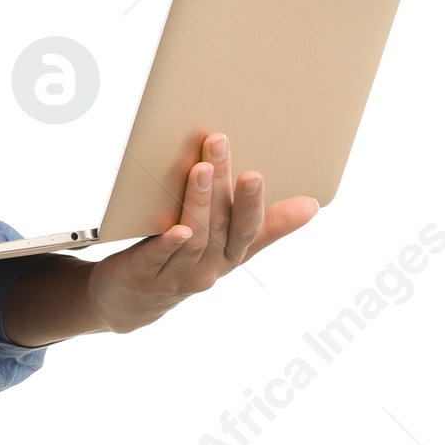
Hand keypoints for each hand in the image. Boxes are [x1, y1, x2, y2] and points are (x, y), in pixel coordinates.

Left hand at [87, 133, 318, 334]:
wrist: (132, 301)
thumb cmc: (186, 261)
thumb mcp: (226, 246)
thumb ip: (262, 225)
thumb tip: (312, 204)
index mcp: (228, 256)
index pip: (248, 229)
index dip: (254, 204)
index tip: (259, 173)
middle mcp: (208, 268)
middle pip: (219, 224)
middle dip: (223, 183)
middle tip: (221, 143)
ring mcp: (178, 275)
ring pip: (195, 238)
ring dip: (199, 202)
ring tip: (201, 169)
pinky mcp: (145, 276)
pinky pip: (159, 259)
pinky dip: (170, 243)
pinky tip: (176, 228)